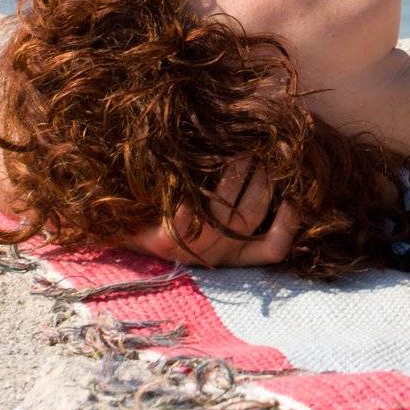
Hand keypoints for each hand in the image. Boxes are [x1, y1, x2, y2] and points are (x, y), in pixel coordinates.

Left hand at [125, 160, 299, 267]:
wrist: (116, 230)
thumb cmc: (169, 219)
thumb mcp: (208, 221)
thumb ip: (238, 201)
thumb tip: (274, 163)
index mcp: (232, 256)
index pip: (274, 250)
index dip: (289, 224)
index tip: (293, 196)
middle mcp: (216, 257)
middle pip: (252, 217)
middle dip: (262, 180)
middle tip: (263, 152)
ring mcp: (192, 250)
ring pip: (230, 213)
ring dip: (239, 177)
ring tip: (240, 152)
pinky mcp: (168, 241)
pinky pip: (195, 211)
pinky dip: (203, 189)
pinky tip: (205, 168)